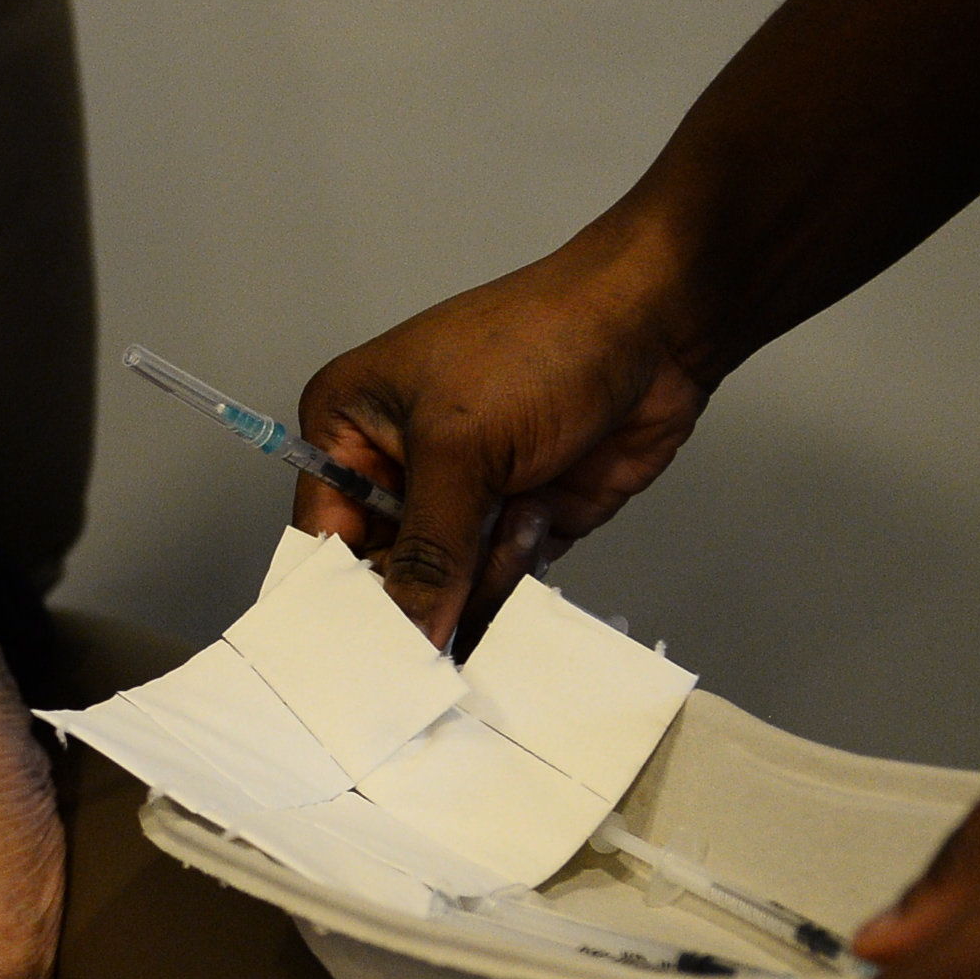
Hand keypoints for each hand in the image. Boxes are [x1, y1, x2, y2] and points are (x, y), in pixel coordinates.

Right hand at [292, 228, 715, 647]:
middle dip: (424, 589)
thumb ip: (428, 553)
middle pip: (385, 574)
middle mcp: (396, 466)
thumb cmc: (540, 344)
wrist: (656, 327)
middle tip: (452, 603)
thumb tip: (407, 636)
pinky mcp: (517, 521)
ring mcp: (461, 498)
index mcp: (348, 428)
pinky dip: (521, 565)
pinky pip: (501, 585)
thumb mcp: (461, 448)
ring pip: (448, 589)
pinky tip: (543, 510)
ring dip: (486, 567)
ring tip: (520, 509)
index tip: (371, 651)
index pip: (323, 536)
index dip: (344, 596)